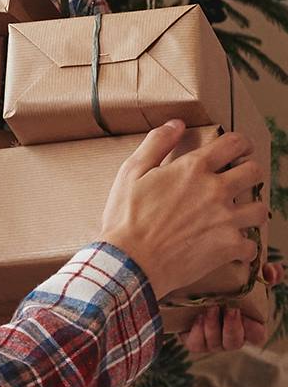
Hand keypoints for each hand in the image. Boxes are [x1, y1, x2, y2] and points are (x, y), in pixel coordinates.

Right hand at [98, 121, 267, 301]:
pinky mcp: (227, 247)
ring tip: (240, 217)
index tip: (240, 150)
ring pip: (260, 209)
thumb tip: (176, 123)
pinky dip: (243, 248)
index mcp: (194, 168)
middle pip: (255, 172)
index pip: (234, 143)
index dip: (241, 144)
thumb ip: (156, 143)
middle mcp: (216, 190)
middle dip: (250, 174)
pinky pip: (251, 247)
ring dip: (251, 212)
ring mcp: (226, 219)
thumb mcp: (131, 173)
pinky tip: (233, 248)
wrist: (128, 263)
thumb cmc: (125, 220)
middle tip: (241, 182)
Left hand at [183, 261, 282, 354]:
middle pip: (234, 343)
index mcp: (249, 327)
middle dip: (232, 327)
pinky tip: (197, 317)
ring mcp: (212, 342)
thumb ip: (268, 273)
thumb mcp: (251, 278)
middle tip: (230, 308)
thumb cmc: (232, 285)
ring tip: (210, 308)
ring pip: (214, 344)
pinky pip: (195, 345)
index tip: (246, 313)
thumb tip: (272, 273)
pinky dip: (197, 332)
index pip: (257, 336)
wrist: (199, 286)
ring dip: (213, 326)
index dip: (253, 329)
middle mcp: (231, 338)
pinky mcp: (195, 341)